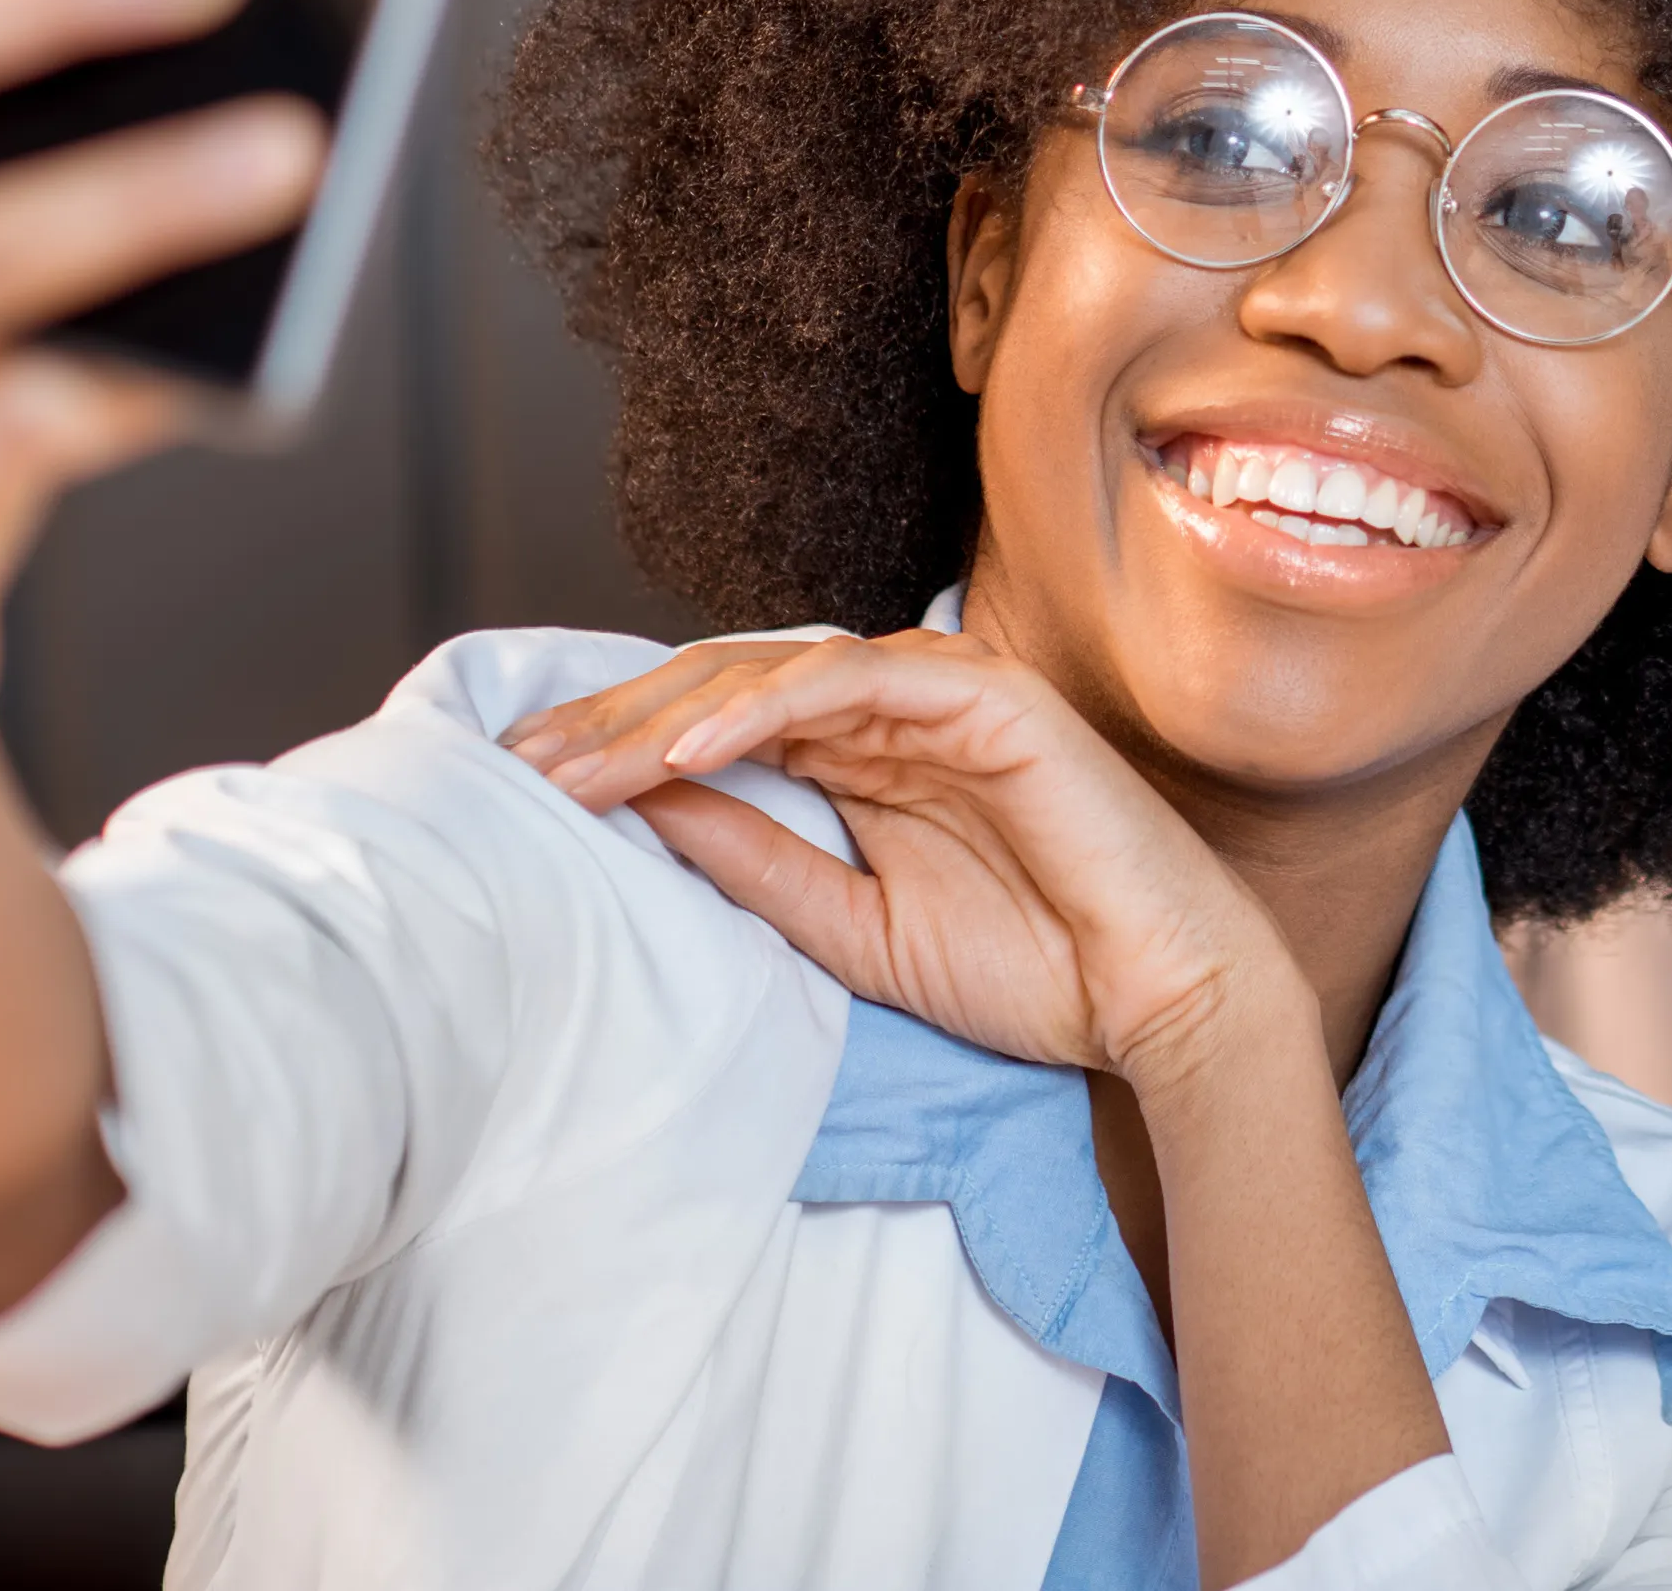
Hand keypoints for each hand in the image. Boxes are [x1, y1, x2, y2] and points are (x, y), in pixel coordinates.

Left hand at [510, 628, 1318, 1097]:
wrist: (1156, 1002)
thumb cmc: (1031, 968)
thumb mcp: (853, 930)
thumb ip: (760, 864)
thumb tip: (647, 813)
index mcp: (862, 759)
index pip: (717, 725)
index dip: (617, 749)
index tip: (519, 793)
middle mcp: (893, 710)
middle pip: (725, 684)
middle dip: (612, 723)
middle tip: (515, 768)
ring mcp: (942, 691)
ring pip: (774, 668)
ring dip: (664, 715)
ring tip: (574, 769)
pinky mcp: (987, 694)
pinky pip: (855, 679)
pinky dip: (764, 707)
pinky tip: (687, 751)